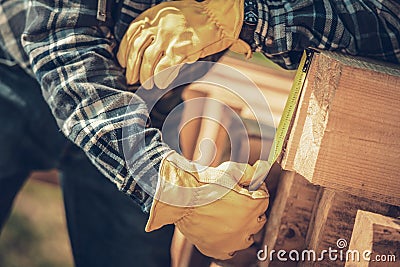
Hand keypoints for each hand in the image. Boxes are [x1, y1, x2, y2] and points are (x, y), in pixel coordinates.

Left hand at [117, 0, 250, 88]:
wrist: (218, 16)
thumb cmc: (198, 16)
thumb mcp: (171, 16)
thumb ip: (157, 31)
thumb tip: (148, 50)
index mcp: (154, 15)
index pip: (131, 34)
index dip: (124, 50)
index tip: (122, 60)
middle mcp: (159, 25)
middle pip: (136, 49)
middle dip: (131, 67)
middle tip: (131, 78)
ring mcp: (168, 38)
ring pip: (148, 60)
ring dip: (145, 76)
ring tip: (146, 84)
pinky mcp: (180, 49)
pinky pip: (165, 67)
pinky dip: (161, 78)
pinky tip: (161, 84)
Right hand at [145, 151, 269, 259]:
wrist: (181, 197)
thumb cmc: (205, 182)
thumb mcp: (231, 170)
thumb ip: (251, 172)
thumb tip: (263, 168)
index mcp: (253, 206)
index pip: (264, 197)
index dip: (255, 189)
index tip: (244, 186)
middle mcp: (247, 226)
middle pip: (259, 218)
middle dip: (251, 208)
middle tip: (236, 200)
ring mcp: (232, 241)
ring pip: (247, 237)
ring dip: (243, 227)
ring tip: (228, 216)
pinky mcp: (217, 249)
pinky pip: (230, 251)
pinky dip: (228, 243)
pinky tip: (221, 232)